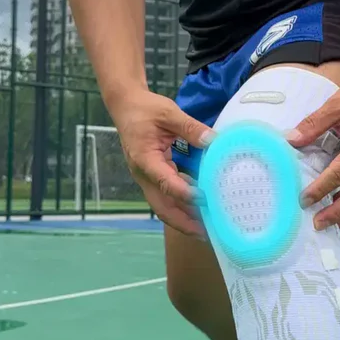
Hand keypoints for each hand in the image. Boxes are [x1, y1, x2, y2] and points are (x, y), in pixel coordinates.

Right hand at [114, 91, 213, 236]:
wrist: (126, 106)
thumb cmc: (145, 109)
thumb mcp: (169, 113)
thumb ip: (191, 127)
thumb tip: (214, 140)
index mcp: (145, 159)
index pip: (166, 182)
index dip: (185, 193)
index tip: (205, 199)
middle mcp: (144, 174)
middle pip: (162, 207)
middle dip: (184, 222)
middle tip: (206, 233)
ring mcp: (148, 178)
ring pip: (165, 205)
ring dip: (185, 217)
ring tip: (208, 226)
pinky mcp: (154, 176)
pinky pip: (169, 196)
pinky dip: (184, 204)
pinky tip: (202, 207)